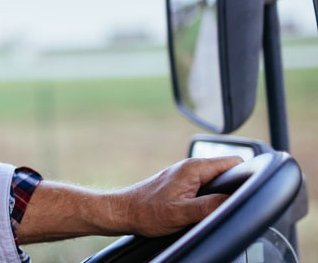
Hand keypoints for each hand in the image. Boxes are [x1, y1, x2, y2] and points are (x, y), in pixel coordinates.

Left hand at [113, 156, 244, 236]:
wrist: (123, 212)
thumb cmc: (146, 212)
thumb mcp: (181, 212)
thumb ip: (209, 206)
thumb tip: (232, 201)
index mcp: (195, 168)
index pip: (235, 162)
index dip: (248, 175)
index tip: (252, 191)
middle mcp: (192, 167)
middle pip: (228, 171)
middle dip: (236, 186)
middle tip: (234, 205)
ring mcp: (186, 175)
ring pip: (217, 180)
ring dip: (222, 192)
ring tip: (218, 208)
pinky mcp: (182, 184)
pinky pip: (206, 186)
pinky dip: (211, 196)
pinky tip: (206, 209)